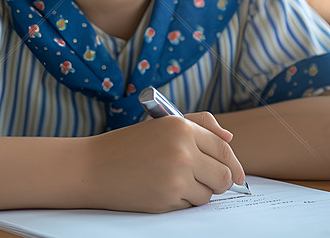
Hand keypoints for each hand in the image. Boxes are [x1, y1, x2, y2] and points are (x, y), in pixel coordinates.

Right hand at [85, 111, 244, 212]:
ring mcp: (176, 176)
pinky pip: (190, 205)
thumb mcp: (162, 125)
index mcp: (181, 127)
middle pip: (224, 175)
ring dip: (197, 192)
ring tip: (172, 181)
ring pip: (209, 194)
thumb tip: (230, 137)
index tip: (237, 175)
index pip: (224, 149)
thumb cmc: (128, 146)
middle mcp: (182, 150)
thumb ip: (199, 125)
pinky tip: (160, 189)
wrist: (92, 167)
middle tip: (207, 181)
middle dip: (219, 182)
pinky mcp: (167, 198)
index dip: (234, 165)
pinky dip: (181, 201)